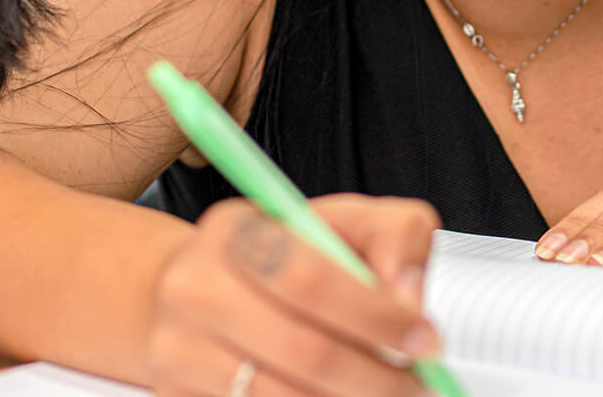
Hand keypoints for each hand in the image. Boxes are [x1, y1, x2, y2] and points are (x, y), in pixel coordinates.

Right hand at [145, 194, 440, 396]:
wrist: (195, 294)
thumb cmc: (279, 260)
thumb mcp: (339, 223)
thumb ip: (393, 236)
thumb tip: (409, 295)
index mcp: (234, 231)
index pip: (310, 278)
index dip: (378, 316)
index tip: (425, 341)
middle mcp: (193, 288)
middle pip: (302, 351)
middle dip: (378, 378)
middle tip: (418, 386)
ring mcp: (176, 351)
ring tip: (386, 393)